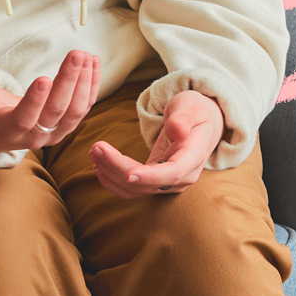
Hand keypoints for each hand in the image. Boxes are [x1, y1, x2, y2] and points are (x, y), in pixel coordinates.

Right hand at [0, 50, 97, 154]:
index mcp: (8, 130)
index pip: (24, 118)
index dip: (35, 100)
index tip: (44, 77)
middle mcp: (34, 136)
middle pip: (56, 112)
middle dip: (68, 82)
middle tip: (76, 55)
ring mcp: (53, 134)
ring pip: (74, 111)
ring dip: (83, 83)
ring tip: (86, 56)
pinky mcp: (66, 126)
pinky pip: (83, 107)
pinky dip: (90, 86)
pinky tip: (93, 63)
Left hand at [88, 89, 224, 198]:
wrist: (202, 124)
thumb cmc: (196, 111)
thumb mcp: (191, 106)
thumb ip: (183, 118)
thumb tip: (177, 131)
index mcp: (193, 157)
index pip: (172, 173)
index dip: (149, 177)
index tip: (128, 174)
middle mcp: (182, 177)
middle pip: (146, 183)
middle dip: (118, 167)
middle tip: (96, 147)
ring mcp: (168, 183)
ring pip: (135, 189)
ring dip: (111, 174)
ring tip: (94, 152)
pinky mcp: (155, 182)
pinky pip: (132, 188)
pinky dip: (113, 179)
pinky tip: (99, 166)